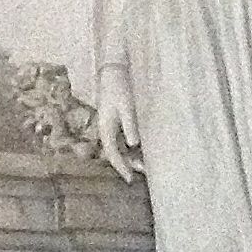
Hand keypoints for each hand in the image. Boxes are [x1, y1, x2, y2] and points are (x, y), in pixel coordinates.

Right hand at [96, 64, 142, 180]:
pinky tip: (141, 150)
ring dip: (130, 156)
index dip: (121, 167)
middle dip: (128, 164)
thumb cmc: (119, 88)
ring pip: (119, 147)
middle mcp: (106, 130)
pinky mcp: (116, 122)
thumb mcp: (126, 107)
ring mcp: (110, 126)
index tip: (130, 179)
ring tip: (145, 164)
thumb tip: (133, 144)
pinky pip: (122, 140)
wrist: (113, 72)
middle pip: (116, 153)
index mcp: (106, 128)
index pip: (112, 153)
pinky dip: (131, 148)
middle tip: (144, 173)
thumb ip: (130, 125)